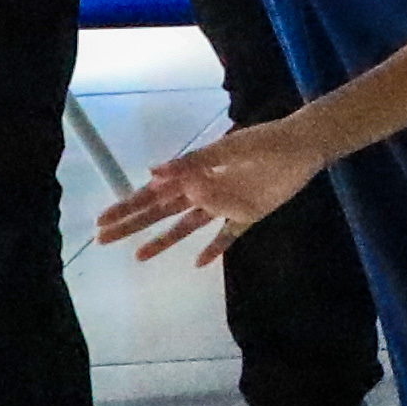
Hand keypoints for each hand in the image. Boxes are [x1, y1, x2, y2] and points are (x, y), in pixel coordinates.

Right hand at [95, 116, 324, 267]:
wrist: (303, 146)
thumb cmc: (264, 142)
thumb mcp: (226, 149)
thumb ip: (193, 163)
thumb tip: (152, 173)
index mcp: (195, 173)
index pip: (155, 194)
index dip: (129, 206)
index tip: (103, 219)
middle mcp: (205, 191)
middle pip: (163, 212)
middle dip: (134, 224)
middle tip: (105, 238)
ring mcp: (225, 205)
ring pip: (187, 227)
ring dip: (164, 240)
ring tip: (139, 256)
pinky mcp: (249, 216)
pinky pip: (227, 236)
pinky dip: (214, 249)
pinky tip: (198, 263)